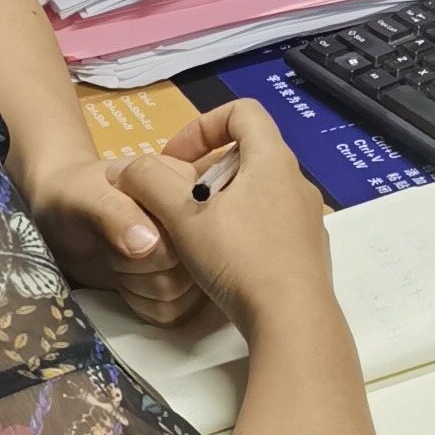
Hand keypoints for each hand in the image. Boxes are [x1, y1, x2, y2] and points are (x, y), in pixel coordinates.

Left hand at [26, 153, 204, 324]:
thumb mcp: (85, 197)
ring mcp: (191, 257)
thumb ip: (116, 215)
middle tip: (111, 246)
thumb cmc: (73, 196)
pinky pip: (174, 311)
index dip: (151, 250)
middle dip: (141, 269)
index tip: (117, 230)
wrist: (59, 217)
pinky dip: (142, 304)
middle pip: (190, 274)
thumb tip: (148, 245)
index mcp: (187, 189)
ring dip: (139, 287)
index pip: (190, 241)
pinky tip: (124, 279)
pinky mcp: (179, 284)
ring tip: (116, 259)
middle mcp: (197, 224)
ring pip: (183, 297)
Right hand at [115, 101, 337, 338]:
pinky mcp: (309, 254)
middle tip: (179, 201)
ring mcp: (308, 221)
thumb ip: (149, 183)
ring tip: (196, 235)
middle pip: (249, 155)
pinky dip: (244, 232)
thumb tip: (125, 168)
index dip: (202, 125)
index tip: (176, 161)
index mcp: (273, 160)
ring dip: (224, 204)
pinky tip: (223, 264)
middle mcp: (298, 183)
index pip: (242, 112)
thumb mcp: (183, 216)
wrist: (293, 322)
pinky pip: (272, 226)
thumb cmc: (239, 258)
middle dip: (206, 172)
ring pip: (259, 193)